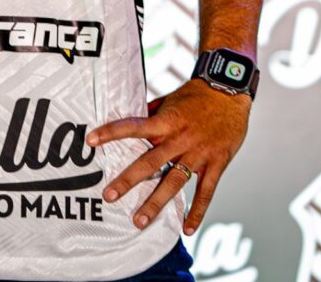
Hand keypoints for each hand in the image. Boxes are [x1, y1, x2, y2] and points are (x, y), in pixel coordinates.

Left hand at [86, 80, 251, 233]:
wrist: (229, 92)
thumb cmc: (197, 94)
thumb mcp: (170, 99)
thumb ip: (152, 113)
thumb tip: (131, 119)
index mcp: (166, 121)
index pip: (133, 127)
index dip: (111, 132)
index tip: (91, 140)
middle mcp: (179, 139)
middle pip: (150, 162)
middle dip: (128, 180)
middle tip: (109, 195)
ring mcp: (198, 154)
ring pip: (174, 182)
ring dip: (156, 203)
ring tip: (139, 221)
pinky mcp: (217, 164)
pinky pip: (206, 192)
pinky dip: (197, 212)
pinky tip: (186, 229)